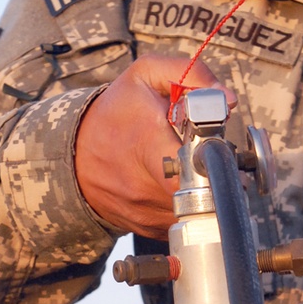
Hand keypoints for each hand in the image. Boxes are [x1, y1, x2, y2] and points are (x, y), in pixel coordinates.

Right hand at [74, 55, 235, 235]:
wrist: (74, 154)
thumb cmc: (114, 112)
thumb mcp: (145, 75)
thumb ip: (191, 75)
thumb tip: (227, 99)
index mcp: (148, 142)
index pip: (194, 164)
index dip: (216, 158)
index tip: (220, 149)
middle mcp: (144, 184)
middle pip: (203, 192)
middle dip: (218, 177)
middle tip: (214, 161)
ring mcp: (145, 211)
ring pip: (197, 212)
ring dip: (207, 194)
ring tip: (195, 171)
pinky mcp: (148, 228)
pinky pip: (183, 222)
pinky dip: (190, 209)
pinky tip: (180, 188)